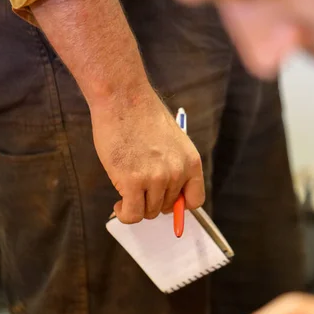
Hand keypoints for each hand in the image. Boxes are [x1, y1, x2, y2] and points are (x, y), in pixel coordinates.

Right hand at [91, 90, 203, 223]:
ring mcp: (155, 178)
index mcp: (191, 162)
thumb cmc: (142, 116)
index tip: (164, 201)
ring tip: (126, 193)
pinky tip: (118, 205)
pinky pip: (132, 214)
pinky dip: (124, 214)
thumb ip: (173, 166)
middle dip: (151, 202)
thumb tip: (165, 192)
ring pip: (148, 212)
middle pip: (166, 207)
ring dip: (135, 207)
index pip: (195, 200)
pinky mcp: (132, 182)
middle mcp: (177, 173)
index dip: (178, 205)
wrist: (124, 99)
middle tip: (137, 190)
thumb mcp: (172, 142)